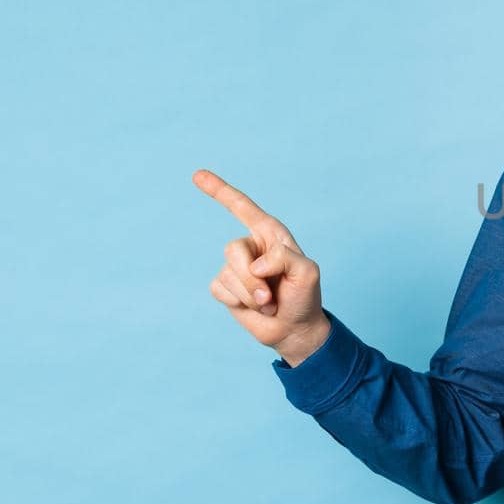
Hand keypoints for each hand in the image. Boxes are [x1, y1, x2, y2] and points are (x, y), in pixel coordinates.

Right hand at [193, 168, 326, 353]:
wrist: (294, 328)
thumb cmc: (304, 297)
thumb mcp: (307, 273)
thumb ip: (284, 258)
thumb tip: (255, 264)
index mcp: (271, 235)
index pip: (243, 207)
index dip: (219, 190)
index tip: (196, 174)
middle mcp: (251, 247)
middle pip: (232, 250)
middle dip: (252, 279)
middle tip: (271, 297)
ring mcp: (236, 267)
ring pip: (228, 273)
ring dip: (250, 295)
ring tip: (269, 304)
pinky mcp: (225, 287)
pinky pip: (219, 288)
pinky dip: (239, 302)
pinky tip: (254, 308)